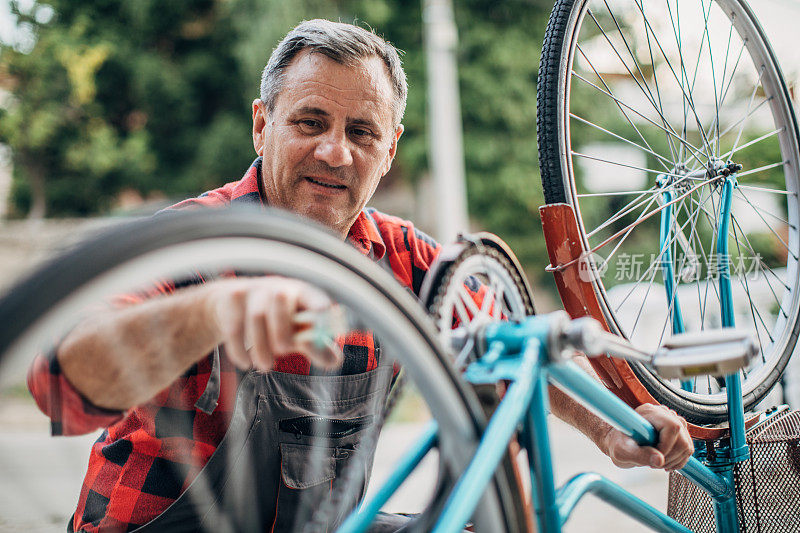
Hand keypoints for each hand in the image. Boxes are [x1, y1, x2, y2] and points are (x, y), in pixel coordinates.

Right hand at [206, 277, 343, 370]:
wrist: (233, 308)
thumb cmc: (277, 324)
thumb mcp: (299, 334)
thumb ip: (318, 349)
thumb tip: (334, 361)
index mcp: (303, 294)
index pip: (313, 296)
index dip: (317, 303)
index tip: (322, 313)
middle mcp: (279, 287)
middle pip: (282, 300)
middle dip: (282, 331)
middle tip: (283, 351)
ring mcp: (254, 290)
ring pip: (257, 316)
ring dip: (261, 347)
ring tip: (265, 366)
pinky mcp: (232, 298)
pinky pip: (235, 326)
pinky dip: (239, 349)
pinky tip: (245, 363)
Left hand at [602, 403, 693, 469]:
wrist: (620, 442)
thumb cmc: (618, 444)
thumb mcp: (622, 451)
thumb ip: (639, 455)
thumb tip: (659, 460)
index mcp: (649, 412)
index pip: (672, 427)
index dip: (666, 446)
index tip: (653, 456)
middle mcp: (664, 414)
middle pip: (682, 439)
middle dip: (669, 457)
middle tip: (653, 463)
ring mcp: (673, 422)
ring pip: (687, 447)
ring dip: (673, 461)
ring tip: (655, 462)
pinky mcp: (678, 432)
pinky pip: (687, 450)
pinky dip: (678, 461)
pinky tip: (663, 462)